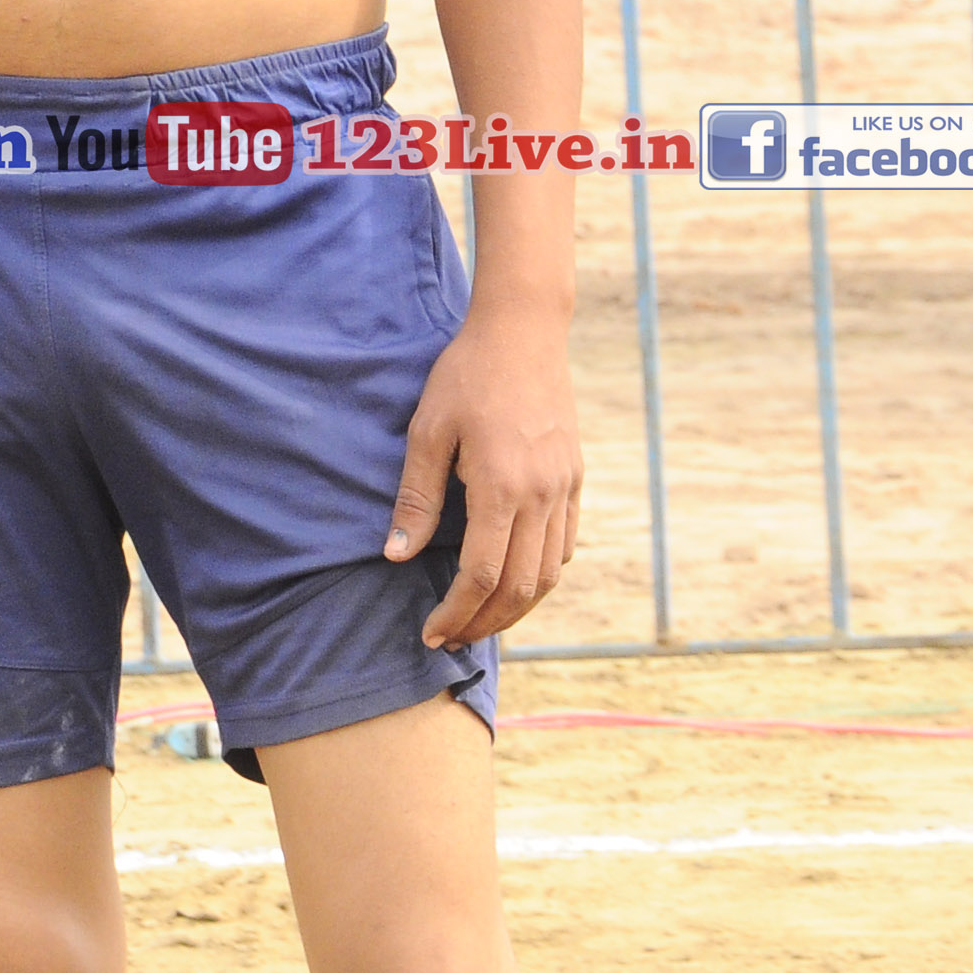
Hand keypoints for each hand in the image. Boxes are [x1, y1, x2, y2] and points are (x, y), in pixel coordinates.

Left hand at [385, 303, 581, 647]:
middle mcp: (541, 496)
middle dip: (484, 623)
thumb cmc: (466, 376)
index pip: (480, 576)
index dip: (455, 614)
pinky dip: (543, 575)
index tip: (431, 634)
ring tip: (481, 621)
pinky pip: (565, 545)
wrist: (523, 332)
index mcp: (500, 487)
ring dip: (516, 608)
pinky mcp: (576, 478)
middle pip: (520, 588)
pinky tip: (516, 580)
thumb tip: (396, 556)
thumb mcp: (428, 431)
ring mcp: (565, 488)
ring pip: (549, 574)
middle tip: (452, 640)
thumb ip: (416, 498)